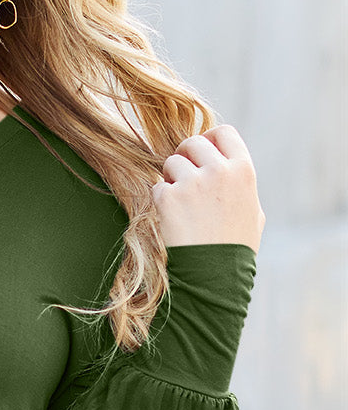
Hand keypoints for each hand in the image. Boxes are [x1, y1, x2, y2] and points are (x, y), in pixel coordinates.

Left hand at [152, 125, 265, 252]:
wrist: (215, 275)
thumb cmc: (235, 249)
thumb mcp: (253, 213)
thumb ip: (240, 185)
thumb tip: (229, 168)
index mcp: (243, 171)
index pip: (223, 133)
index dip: (208, 139)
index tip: (200, 153)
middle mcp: (219, 171)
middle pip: (192, 143)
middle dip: (184, 157)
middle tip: (182, 178)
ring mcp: (192, 183)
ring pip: (171, 163)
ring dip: (171, 179)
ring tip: (181, 205)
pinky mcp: (168, 198)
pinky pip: (157, 187)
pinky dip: (161, 200)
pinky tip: (173, 220)